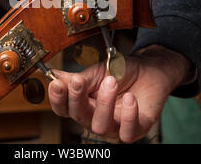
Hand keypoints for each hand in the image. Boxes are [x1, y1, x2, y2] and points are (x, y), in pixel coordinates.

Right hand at [47, 45, 193, 142]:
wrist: (149, 69)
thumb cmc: (121, 72)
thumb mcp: (95, 72)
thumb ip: (75, 78)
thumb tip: (51, 75)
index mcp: (83, 104)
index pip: (63, 109)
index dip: (57, 99)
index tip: (56, 84)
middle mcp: (95, 118)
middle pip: (79, 117)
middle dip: (77, 99)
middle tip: (79, 81)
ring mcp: (114, 126)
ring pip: (100, 126)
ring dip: (104, 103)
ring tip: (111, 81)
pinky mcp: (135, 130)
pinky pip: (126, 132)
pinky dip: (128, 115)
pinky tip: (130, 98)